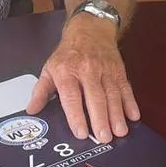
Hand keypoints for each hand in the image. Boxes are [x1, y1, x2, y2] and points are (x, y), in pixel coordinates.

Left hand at [27, 16, 138, 142]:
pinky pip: (125, 88)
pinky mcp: (118, 71)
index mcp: (67, 72)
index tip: (81, 132)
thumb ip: (41, 91)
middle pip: (95, 97)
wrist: (90, 29)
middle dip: (101, 119)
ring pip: (112, 94)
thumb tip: (32, 110)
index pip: (71, 97)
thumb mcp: (50, 68)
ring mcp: (105, 71)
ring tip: (119, 132)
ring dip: (117, 114)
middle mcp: (87, 71)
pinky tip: (133, 116)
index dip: (76, 115)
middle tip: (104, 137)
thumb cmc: (68, 53)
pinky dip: (131, 102)